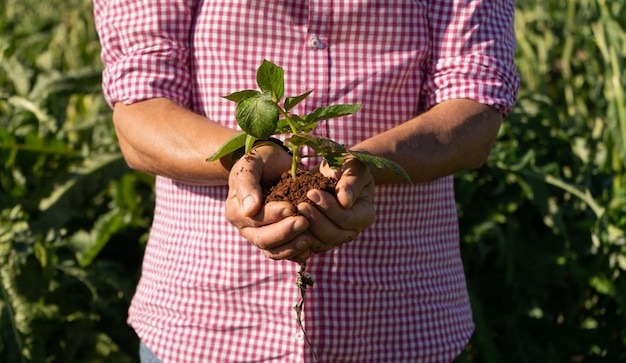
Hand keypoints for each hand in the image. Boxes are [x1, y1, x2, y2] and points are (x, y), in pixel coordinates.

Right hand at [225, 142, 311, 262]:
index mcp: (236, 210)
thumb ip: (247, 183)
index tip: (291, 207)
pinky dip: (296, 254)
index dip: (272, 215)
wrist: (274, 165)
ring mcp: (262, 236)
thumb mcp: (252, 163)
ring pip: (273, 251)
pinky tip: (309, 248)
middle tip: (304, 222)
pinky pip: (285, 254)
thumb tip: (249, 209)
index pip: (254, 218)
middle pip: (263, 239)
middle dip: (284, 233)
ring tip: (308, 239)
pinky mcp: (278, 241)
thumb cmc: (262, 161)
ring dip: (291, 247)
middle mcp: (246, 228)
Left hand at [297, 156, 375, 253]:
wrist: (336, 170)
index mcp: (365, 214)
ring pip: (321, 243)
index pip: (348, 219)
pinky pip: (309, 244)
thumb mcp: (353, 167)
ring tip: (294, 210)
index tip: (312, 192)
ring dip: (306, 229)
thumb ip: (351, 182)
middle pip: (334, 235)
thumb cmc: (347, 166)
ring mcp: (336, 236)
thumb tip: (345, 201)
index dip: (329, 208)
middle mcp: (352, 230)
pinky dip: (299, 235)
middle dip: (316, 220)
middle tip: (300, 204)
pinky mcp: (321, 238)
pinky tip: (288, 220)